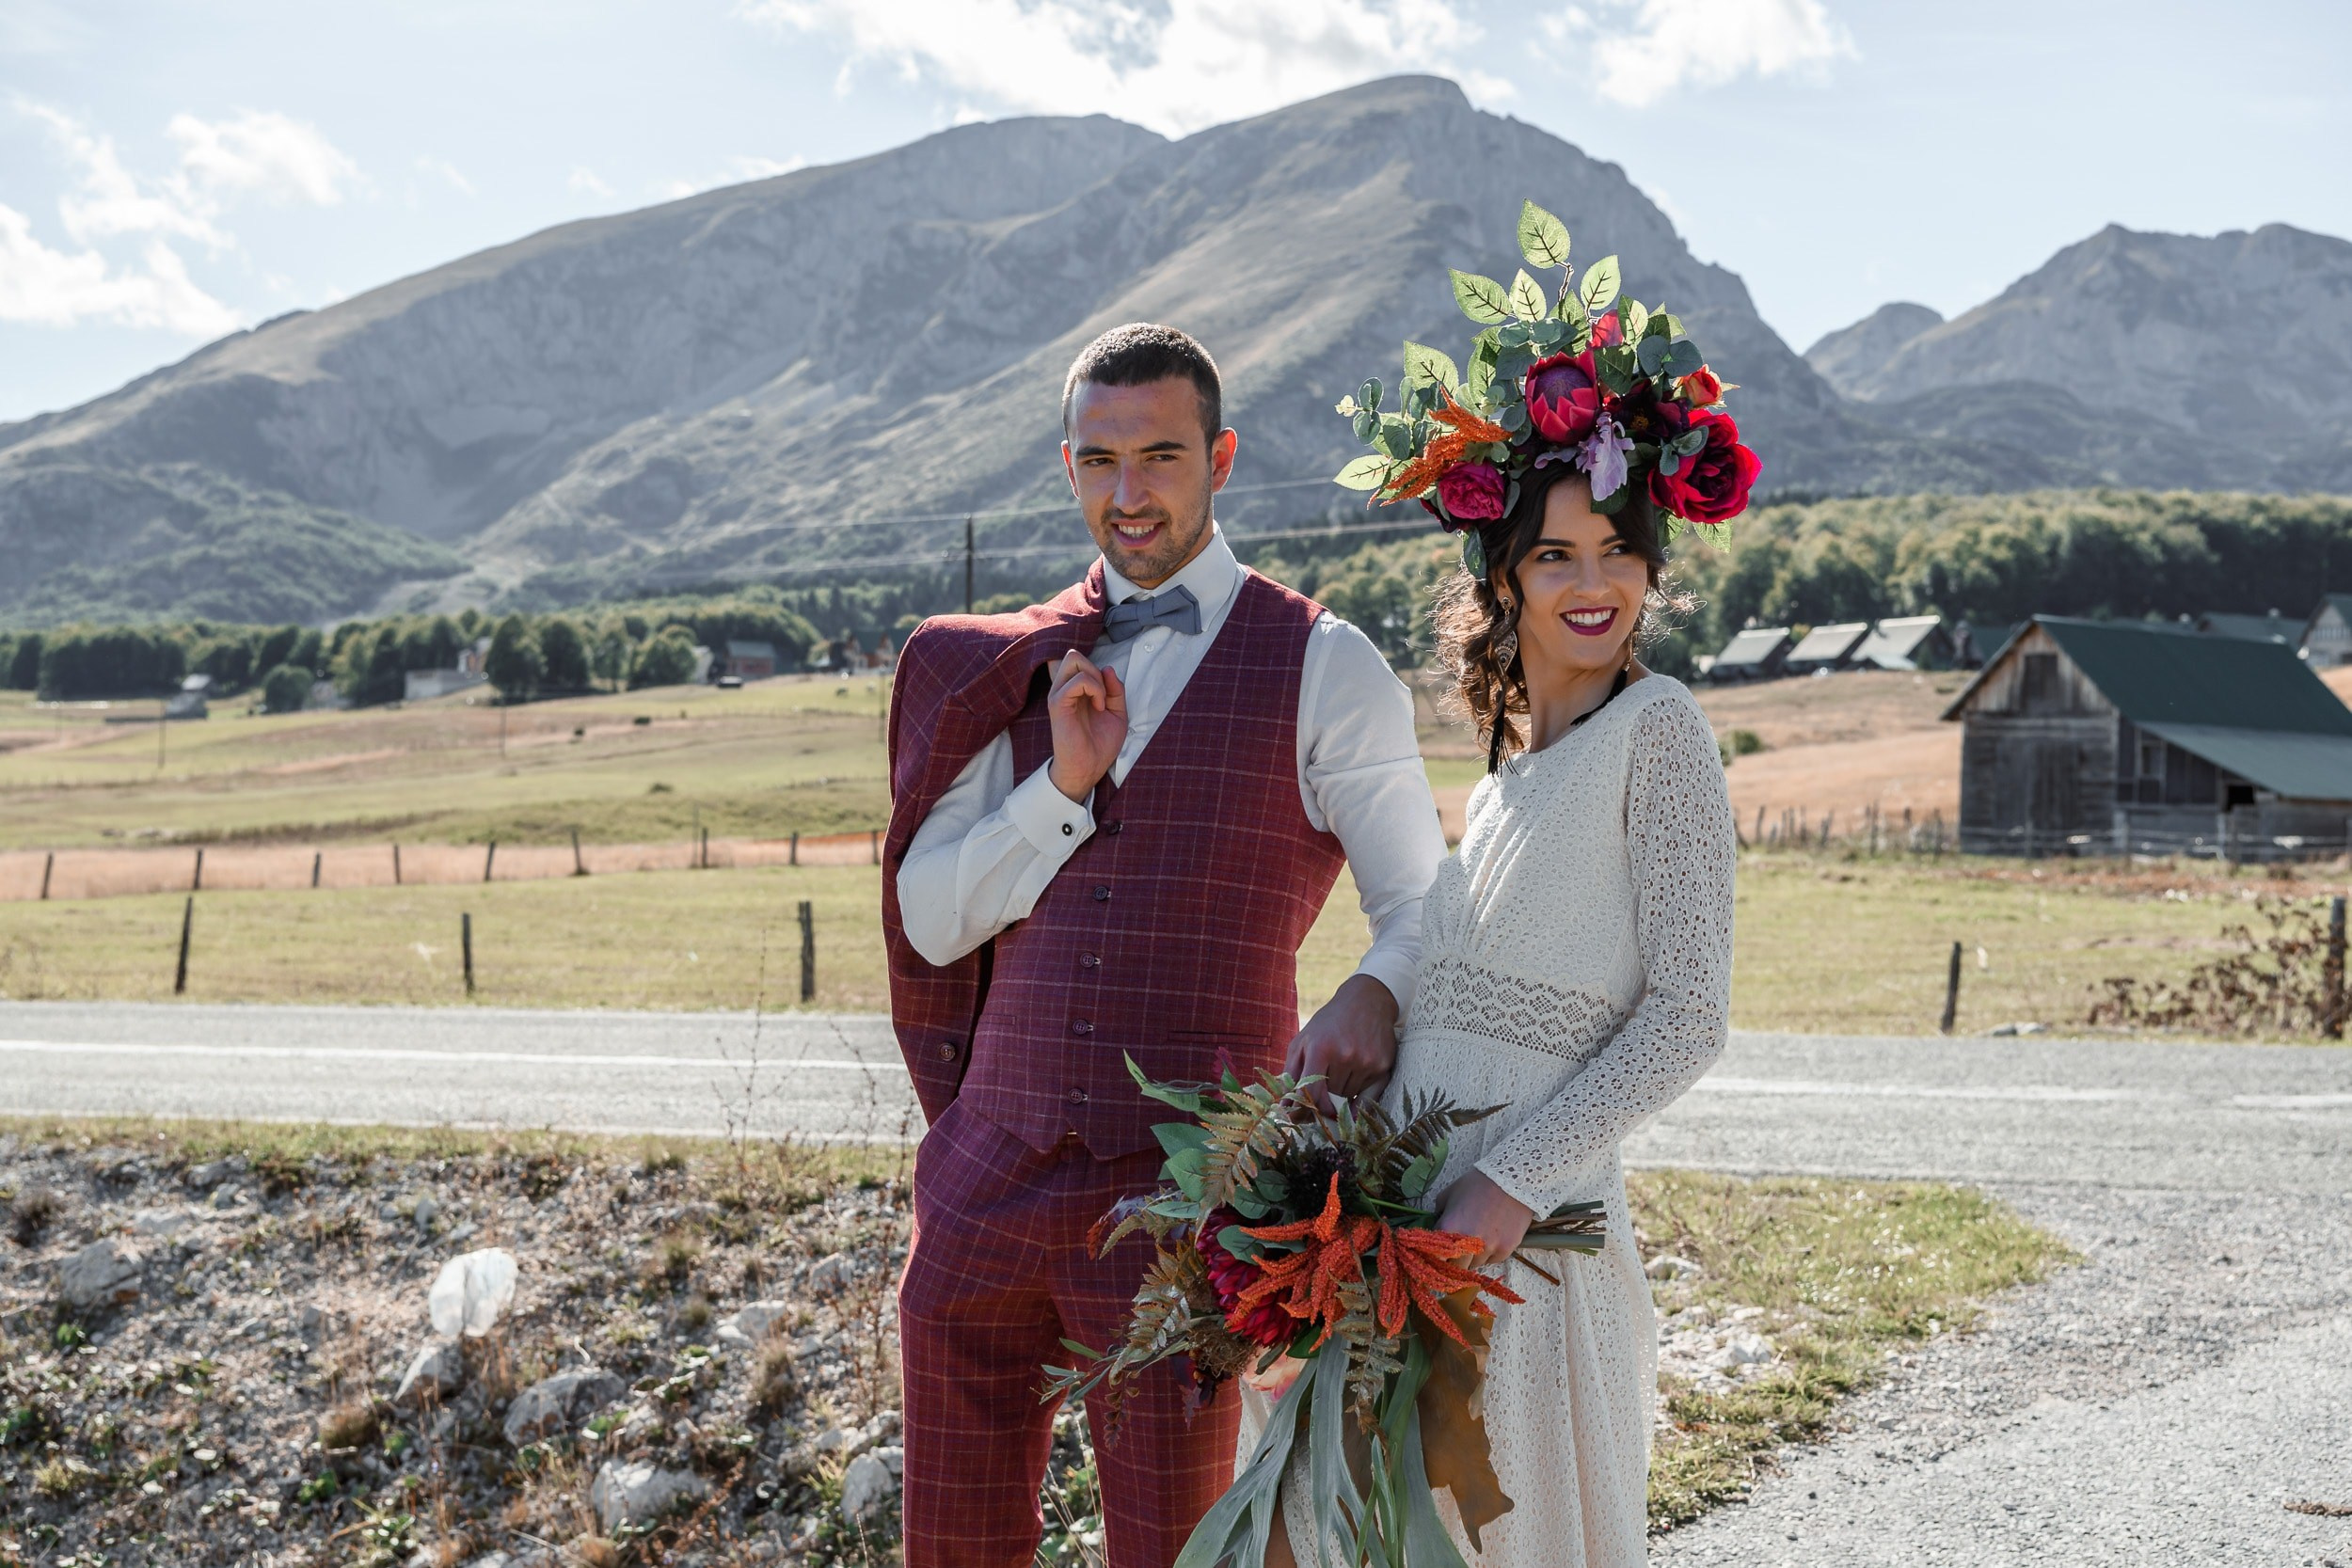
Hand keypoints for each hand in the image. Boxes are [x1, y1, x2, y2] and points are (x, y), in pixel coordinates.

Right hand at [1046, 651, 1125, 801]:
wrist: (1089, 768)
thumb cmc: (1100, 744)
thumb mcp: (1117, 712)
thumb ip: (1116, 689)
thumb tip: (1108, 668)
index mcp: (1075, 689)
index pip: (1079, 660)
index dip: (1097, 670)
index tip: (1107, 694)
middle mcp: (1064, 688)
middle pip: (1074, 654)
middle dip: (1095, 669)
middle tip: (1103, 696)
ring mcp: (1059, 694)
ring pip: (1073, 659)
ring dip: (1095, 678)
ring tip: (1101, 701)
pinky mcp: (1058, 703)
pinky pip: (1077, 680)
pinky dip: (1095, 689)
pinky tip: (1099, 707)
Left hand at [1283, 973, 1399, 1106]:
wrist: (1366, 1002)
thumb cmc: (1328, 1024)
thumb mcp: (1303, 1042)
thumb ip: (1290, 1075)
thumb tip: (1284, 1109)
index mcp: (1320, 1048)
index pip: (1313, 1093)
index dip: (1309, 1107)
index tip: (1308, 1110)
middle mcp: (1346, 1055)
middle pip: (1331, 1097)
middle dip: (1325, 1096)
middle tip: (1325, 1084)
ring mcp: (1367, 1062)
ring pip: (1349, 1097)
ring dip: (1342, 1093)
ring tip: (1342, 1071)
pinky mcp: (1383, 1066)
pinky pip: (1368, 1097)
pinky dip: (1360, 1099)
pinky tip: (1355, 1096)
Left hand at [1434, 1170, 1533, 1269]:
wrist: (1512, 1180)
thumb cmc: (1477, 1184)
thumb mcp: (1449, 1193)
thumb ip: (1439, 1212)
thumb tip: (1436, 1226)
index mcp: (1448, 1229)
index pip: (1436, 1259)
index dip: (1436, 1260)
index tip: (1439, 1257)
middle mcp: (1467, 1244)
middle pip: (1456, 1268)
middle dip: (1455, 1261)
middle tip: (1458, 1250)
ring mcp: (1488, 1249)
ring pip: (1475, 1265)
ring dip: (1473, 1257)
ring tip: (1479, 1237)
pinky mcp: (1505, 1250)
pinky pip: (1493, 1260)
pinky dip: (1490, 1253)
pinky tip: (1493, 1236)